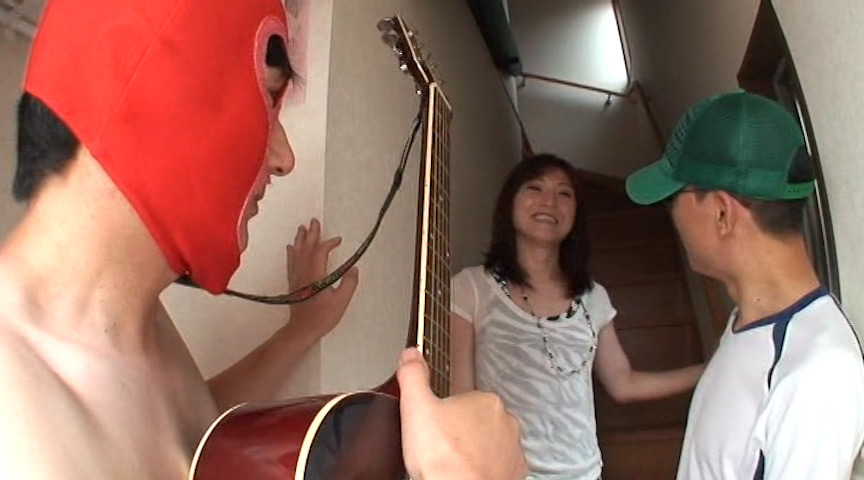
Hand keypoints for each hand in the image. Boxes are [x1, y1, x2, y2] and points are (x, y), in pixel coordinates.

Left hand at [284, 218, 358, 339]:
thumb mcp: (341, 301)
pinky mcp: (293, 282)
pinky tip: (291, 247)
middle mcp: (303, 272)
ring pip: (296, 253)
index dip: (329, 243)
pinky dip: (291, 252)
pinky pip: (290, 262)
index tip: (338, 240)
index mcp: (315, 275)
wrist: (302, 329)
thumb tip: (354, 269)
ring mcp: (296, 277)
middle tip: (314, 221)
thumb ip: (348, 283)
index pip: (320, 252)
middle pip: (306, 248)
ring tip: (302, 228)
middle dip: (311, 234)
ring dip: (300, 239)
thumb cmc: (322, 316)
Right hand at [397, 348, 526, 479]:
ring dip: (473, 450)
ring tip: (450, 462)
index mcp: (485, 400)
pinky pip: (498, 465)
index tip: (434, 427)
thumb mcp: (416, 407)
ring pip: (489, 443)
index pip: (463, 399)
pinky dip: (483, 469)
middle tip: (439, 446)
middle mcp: (505, 422)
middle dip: (460, 431)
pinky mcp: (514, 472)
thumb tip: (412, 354)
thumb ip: (413, 376)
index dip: (444, 414)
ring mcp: (512, 449)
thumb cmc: (442, 458)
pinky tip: (465, 473)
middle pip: (477, 421)